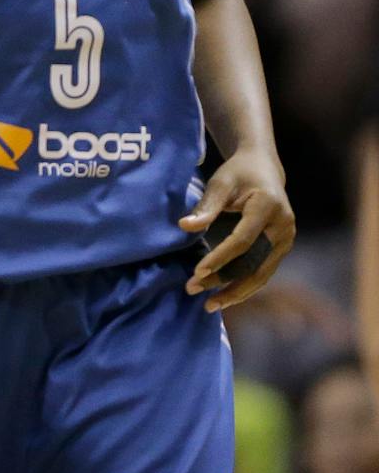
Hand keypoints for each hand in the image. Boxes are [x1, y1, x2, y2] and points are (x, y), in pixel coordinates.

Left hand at [181, 148, 294, 311]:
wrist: (264, 168)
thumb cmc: (238, 173)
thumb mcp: (220, 183)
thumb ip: (205, 206)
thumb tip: (185, 227)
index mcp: (268, 207)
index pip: (243, 240)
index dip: (220, 257)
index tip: (197, 271)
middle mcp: (283, 226)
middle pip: (254, 262)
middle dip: (225, 280)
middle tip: (194, 290)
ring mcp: (286, 239)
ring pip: (262, 273)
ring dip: (236, 291)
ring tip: (210, 304)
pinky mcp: (282, 247)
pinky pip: (264, 270)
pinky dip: (245, 285)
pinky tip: (225, 296)